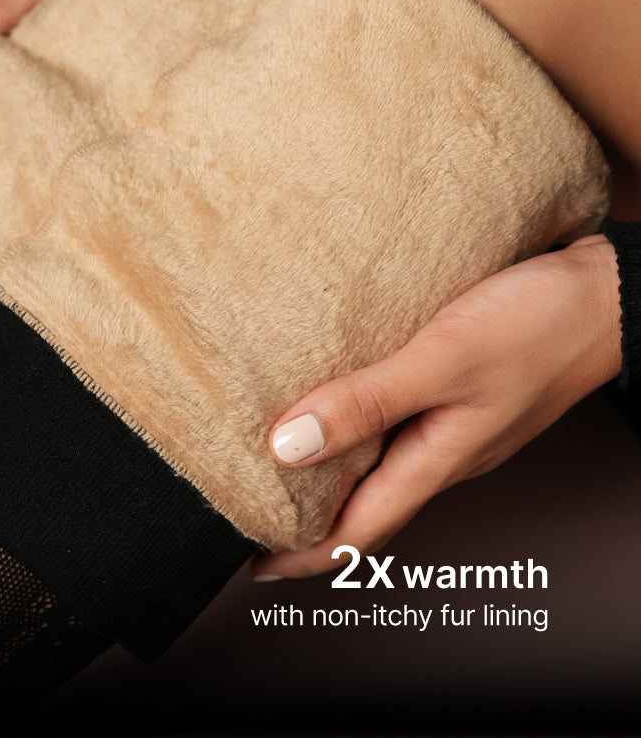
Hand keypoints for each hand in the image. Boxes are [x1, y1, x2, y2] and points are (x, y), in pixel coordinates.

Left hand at [253, 235, 621, 578]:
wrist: (607, 294)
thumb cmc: (539, 327)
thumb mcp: (444, 362)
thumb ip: (369, 402)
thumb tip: (288, 447)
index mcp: (437, 461)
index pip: (358, 532)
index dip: (301, 554)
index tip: (251, 562)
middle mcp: (442, 452)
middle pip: (364, 503)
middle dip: (308, 517)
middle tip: (253, 508)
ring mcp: (453, 423)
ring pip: (379, 462)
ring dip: (330, 468)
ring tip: (280, 455)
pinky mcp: (458, 390)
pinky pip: (397, 421)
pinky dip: (358, 422)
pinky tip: (340, 396)